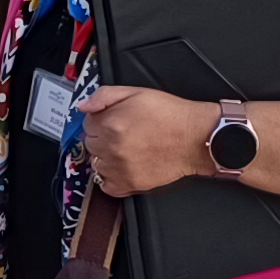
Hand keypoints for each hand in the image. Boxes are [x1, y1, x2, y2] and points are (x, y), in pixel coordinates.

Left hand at [77, 85, 213, 196]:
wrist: (195, 137)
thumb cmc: (171, 115)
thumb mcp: (136, 92)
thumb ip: (104, 96)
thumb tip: (84, 106)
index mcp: (110, 122)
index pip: (87, 123)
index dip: (101, 120)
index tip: (114, 121)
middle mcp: (111, 146)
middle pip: (91, 143)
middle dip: (103, 138)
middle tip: (124, 135)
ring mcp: (118, 167)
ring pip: (96, 164)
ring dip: (106, 158)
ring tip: (127, 150)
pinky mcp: (128, 184)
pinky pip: (105, 186)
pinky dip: (111, 178)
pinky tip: (125, 167)